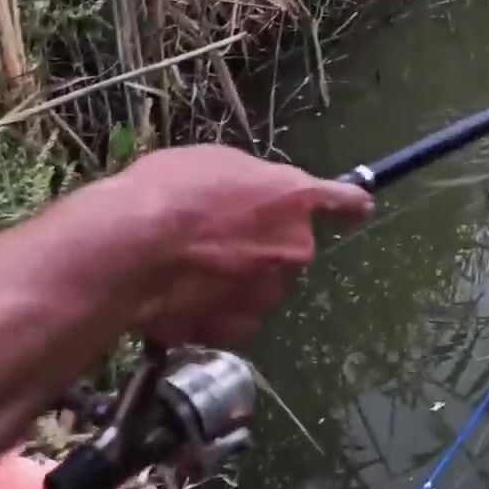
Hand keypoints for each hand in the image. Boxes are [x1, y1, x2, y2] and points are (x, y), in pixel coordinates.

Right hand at [109, 145, 372, 343]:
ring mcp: (270, 293)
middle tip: (218, 236)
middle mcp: (295, 249)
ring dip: (242, 277)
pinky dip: (218, 307)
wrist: (127, 251)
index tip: (360, 209)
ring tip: (191, 266)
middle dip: (265, 244)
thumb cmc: (168, 191)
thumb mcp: (215, 162)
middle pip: (292, 247)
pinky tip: (183, 295)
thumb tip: (259, 196)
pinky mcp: (240, 327)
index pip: (345, 202)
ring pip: (265, 283)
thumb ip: (253, 182)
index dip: (351, 205)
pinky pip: (237, 314)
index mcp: (295, 199)